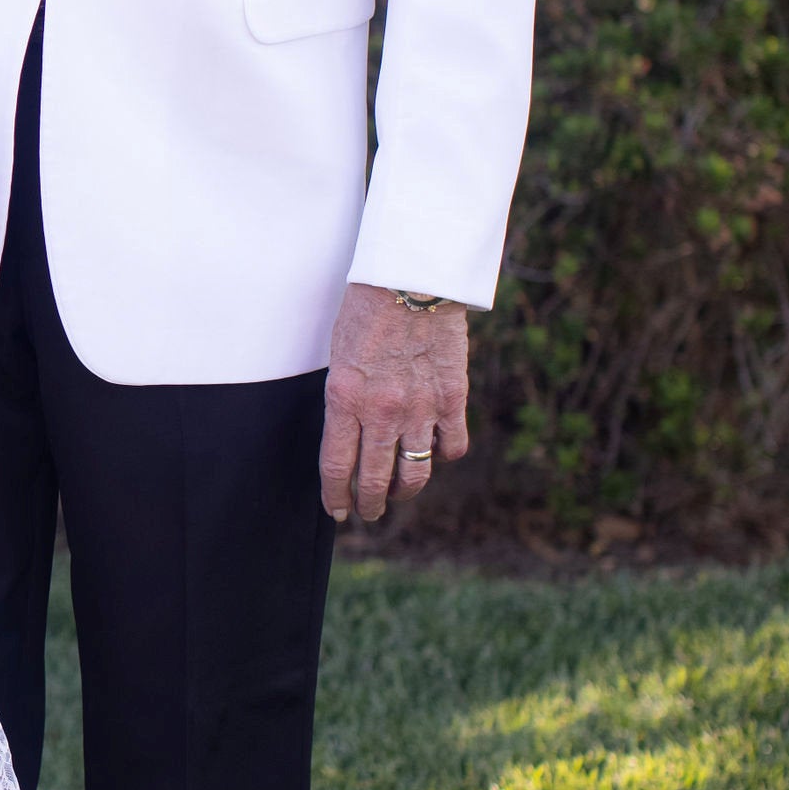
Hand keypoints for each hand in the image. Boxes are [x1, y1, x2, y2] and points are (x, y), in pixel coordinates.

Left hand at [320, 284, 469, 523]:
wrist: (412, 278)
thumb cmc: (367, 310)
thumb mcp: (338, 357)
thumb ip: (344, 400)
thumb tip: (349, 437)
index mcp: (344, 399)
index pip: (337, 468)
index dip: (335, 497)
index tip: (336, 510)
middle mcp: (382, 412)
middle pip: (375, 480)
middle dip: (369, 504)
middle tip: (368, 511)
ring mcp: (421, 408)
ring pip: (415, 472)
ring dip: (404, 490)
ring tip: (398, 493)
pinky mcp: (453, 398)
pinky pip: (452, 445)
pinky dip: (443, 454)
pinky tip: (435, 451)